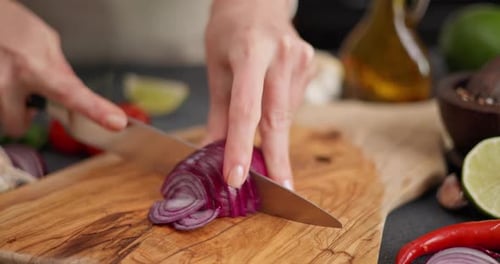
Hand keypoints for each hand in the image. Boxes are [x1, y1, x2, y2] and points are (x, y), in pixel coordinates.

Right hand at [0, 1, 125, 136]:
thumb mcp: (44, 42)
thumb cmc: (10, 24)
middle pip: (17, 125)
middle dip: (21, 114)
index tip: (116, 122)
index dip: (96, 110)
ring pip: (1, 117)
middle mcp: (8, 81)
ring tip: (8, 78)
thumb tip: (75, 91)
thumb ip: (60, 70)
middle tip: (23, 93)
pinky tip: (1, 76)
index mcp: (34, 67)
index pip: (71, 94)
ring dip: (6, 104)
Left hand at [204, 0, 314, 189]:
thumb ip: (219, 114)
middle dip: (277, 158)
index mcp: (251, 52)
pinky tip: (270, 98)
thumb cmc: (230, 33)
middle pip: (278, 118)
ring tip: (258, 124)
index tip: (236, 176)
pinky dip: (279, 114)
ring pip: (285, 113)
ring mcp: (301, 59)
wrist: (258, 2)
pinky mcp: (311, 65)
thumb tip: (212, 153)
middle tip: (282, 190)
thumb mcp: (216, 68)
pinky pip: (293, 103)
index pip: (245, 109)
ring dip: (272, 133)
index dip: (239, 146)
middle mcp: (281, 55)